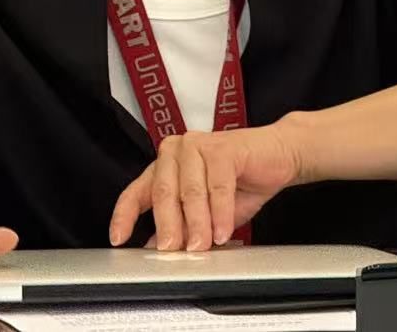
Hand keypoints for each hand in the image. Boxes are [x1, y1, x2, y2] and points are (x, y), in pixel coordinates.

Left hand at [109, 125, 302, 250]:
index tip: (119, 238)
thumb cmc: (241, 181)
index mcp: (165, 166)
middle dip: (169, 228)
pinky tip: (223, 230)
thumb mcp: (206, 213)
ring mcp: (198, 145)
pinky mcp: (223, 147)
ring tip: (203, 245)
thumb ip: (182, 227)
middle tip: (173, 251)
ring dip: (198, 224)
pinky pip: (217, 186)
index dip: (125, 216)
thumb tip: (157, 249)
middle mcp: (176, 152)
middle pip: (164, 194)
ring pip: (191, 192)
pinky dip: (221, 213)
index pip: (136, 192)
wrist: (278, 156)